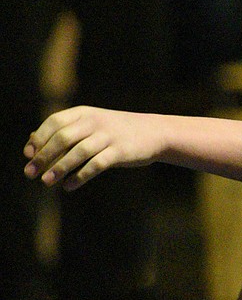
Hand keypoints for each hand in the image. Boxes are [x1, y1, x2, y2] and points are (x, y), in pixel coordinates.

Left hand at [24, 106, 164, 189]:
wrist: (155, 133)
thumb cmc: (117, 132)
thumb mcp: (92, 125)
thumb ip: (65, 132)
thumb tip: (31, 145)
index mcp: (85, 113)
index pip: (54, 122)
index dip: (39, 139)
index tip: (28, 155)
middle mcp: (95, 122)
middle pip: (63, 138)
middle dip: (44, 156)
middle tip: (30, 173)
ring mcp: (109, 137)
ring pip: (78, 152)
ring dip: (59, 168)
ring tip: (46, 182)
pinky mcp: (121, 152)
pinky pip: (96, 165)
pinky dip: (80, 176)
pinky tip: (70, 186)